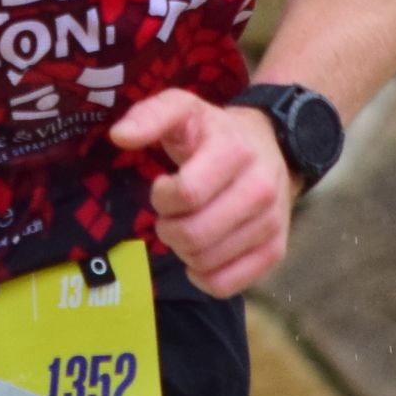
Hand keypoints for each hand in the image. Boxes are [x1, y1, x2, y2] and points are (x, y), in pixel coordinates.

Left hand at [108, 89, 300, 297]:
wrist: (272, 146)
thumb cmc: (215, 133)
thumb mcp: (183, 110)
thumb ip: (150, 116)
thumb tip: (119, 136)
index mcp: (234, 152)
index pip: (187, 194)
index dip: (162, 197)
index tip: (164, 187)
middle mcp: (261, 189)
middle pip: (193, 235)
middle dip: (168, 228)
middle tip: (171, 214)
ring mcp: (271, 223)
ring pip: (206, 262)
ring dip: (184, 250)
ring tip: (189, 226)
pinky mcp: (275, 251)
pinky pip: (226, 285)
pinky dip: (203, 277)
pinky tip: (201, 255)